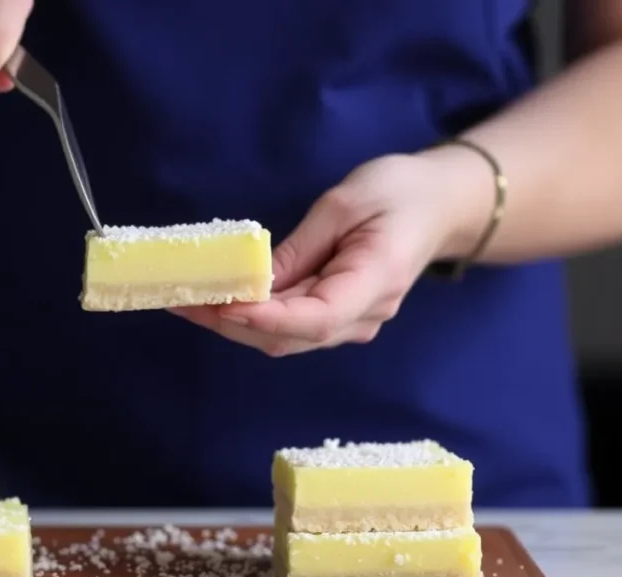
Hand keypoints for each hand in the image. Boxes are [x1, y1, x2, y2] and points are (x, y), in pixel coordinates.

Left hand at [170, 152, 487, 356]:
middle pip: (292, 337)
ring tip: (187, 301)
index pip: (317, 317)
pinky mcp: (338, 318)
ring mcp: (353, 323)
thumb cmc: (397, 193)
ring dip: (234, 324)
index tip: (224, 306)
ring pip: (286, 338)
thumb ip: (297, 248)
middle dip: (232, 323)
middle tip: (182, 301)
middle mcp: (365, 315)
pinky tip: (217, 301)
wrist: (439, 206)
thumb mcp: (343, 204)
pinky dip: (251, 318)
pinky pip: (291, 327)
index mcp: (376, 281)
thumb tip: (251, 281)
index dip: (268, 317)